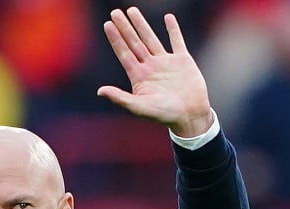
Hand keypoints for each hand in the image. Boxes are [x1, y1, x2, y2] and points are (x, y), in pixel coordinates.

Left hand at [97, 7, 214, 137]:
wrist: (190, 116)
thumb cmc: (163, 115)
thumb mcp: (139, 107)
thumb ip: (120, 98)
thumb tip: (99, 91)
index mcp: (139, 76)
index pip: (124, 53)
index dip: (116, 38)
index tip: (108, 24)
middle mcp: (150, 66)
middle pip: (134, 42)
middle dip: (124, 27)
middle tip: (115, 12)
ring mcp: (166, 62)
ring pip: (151, 39)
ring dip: (141, 25)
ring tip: (132, 10)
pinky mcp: (182, 61)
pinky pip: (177, 41)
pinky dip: (173, 29)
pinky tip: (168, 18)